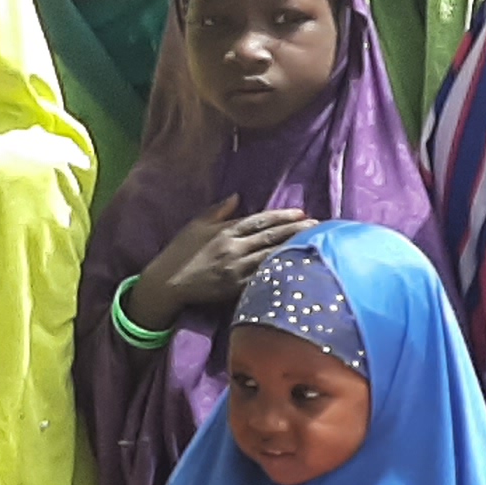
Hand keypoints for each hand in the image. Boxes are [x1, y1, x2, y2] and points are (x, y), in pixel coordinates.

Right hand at [138, 199, 313, 313]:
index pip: (260, 221)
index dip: (282, 217)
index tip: (301, 213)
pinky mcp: (235, 288)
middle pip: (270, 237)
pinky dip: (280, 272)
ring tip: (314, 244)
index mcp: (225, 231)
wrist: (166, 283)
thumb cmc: (180, 252)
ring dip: (293, 250)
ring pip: (270, 257)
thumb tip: (238, 196)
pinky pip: (262, 278)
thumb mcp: (196, 225)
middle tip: (319, 225)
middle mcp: (233, 248)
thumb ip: (218, 210)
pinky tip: (296, 268)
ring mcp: (235, 269)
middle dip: (296, 230)